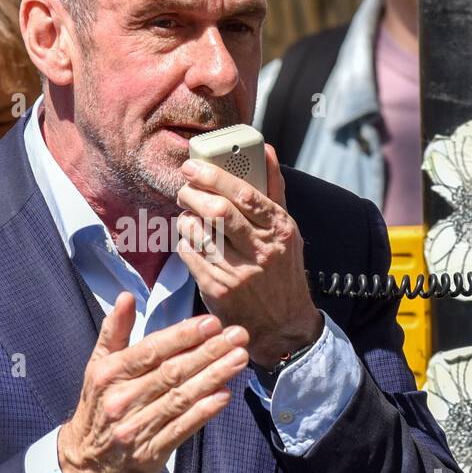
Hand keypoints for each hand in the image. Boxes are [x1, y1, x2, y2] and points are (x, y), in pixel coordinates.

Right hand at [57, 292, 250, 472]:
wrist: (85, 461)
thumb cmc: (98, 405)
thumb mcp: (98, 365)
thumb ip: (114, 330)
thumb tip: (126, 296)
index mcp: (109, 373)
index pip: (151, 350)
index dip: (183, 336)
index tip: (212, 323)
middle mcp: (122, 399)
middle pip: (171, 372)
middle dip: (208, 352)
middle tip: (237, 336)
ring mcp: (136, 427)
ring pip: (181, 398)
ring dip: (214, 377)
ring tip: (239, 359)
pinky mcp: (150, 452)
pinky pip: (181, 428)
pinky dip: (204, 411)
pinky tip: (225, 395)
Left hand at [175, 144, 322, 368]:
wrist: (283, 324)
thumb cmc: (282, 269)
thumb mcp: (287, 229)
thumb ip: (273, 188)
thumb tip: (267, 148)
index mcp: (280, 229)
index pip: (244, 194)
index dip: (214, 176)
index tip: (193, 167)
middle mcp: (261, 251)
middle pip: (218, 212)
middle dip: (193, 194)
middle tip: (185, 189)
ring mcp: (238, 272)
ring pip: (198, 232)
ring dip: (186, 219)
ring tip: (189, 216)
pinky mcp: (217, 289)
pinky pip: (189, 254)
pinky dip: (185, 242)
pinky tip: (193, 241)